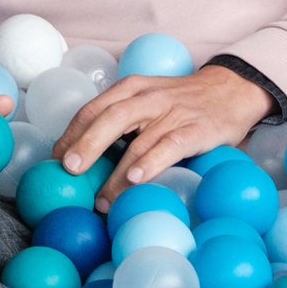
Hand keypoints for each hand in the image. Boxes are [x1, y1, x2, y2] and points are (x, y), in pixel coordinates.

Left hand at [53, 68, 274, 211]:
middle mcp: (147, 97)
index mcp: (130, 89)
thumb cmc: (181, 102)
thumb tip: (86, 160)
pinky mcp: (196, 129)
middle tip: (67, 171)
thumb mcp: (148, 101)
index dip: (71, 134)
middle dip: (84, 145)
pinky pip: (169, 146)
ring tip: (102, 199)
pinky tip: (136, 179)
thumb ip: (122, 122)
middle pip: (107, 118)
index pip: (92, 109)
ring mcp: (172, 113)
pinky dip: (151, 163)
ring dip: (117, 174)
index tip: (54, 160)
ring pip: (137, 141)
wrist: (232, 88)